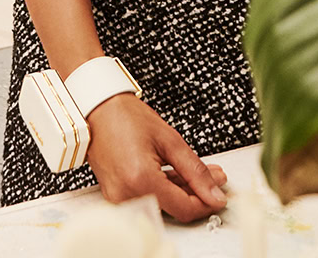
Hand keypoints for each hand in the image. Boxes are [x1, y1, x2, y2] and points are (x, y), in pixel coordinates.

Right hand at [85, 93, 228, 222]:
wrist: (98, 109)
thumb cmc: (126, 117)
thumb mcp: (169, 139)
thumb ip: (195, 170)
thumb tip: (215, 192)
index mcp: (141, 180)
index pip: (184, 208)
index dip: (206, 202)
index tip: (220, 193)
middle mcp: (126, 195)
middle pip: (174, 209)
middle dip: (197, 194)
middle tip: (215, 177)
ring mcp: (118, 199)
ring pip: (162, 206)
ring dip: (183, 192)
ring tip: (198, 173)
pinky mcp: (116, 196)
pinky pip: (148, 200)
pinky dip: (165, 190)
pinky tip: (177, 176)